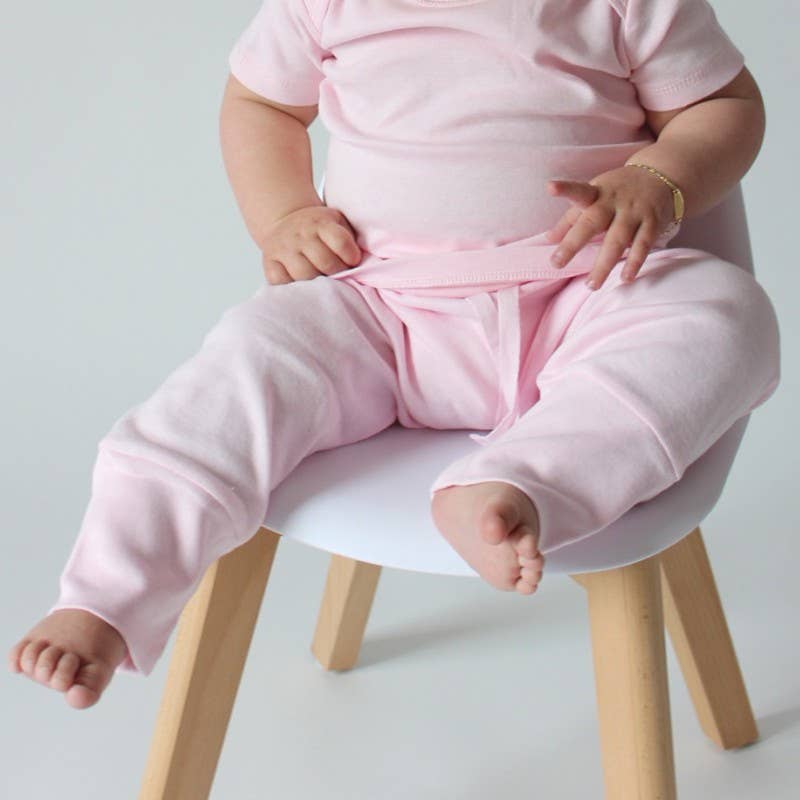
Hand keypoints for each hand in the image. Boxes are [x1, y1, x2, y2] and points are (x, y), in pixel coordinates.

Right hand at [259, 205, 362, 284]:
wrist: (286, 219)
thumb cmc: (320, 229)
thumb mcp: (338, 222)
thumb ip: (351, 237)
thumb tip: (368, 262)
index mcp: (320, 222)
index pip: (340, 242)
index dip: (351, 256)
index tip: (353, 261)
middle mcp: (300, 234)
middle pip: (324, 263)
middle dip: (338, 273)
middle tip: (341, 276)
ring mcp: (283, 248)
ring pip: (304, 275)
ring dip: (318, 284)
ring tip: (324, 283)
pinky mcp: (269, 262)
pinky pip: (281, 282)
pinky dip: (293, 288)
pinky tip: (304, 286)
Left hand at [544, 166, 675, 288]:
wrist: (663, 174)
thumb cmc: (619, 191)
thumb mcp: (595, 195)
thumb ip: (571, 218)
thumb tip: (548, 239)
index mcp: (597, 193)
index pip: (579, 191)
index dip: (565, 189)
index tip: (550, 187)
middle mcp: (615, 201)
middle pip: (593, 222)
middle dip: (574, 243)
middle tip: (557, 264)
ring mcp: (634, 212)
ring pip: (618, 239)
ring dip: (604, 264)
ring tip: (592, 285)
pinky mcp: (653, 222)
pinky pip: (643, 245)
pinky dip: (634, 262)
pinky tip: (625, 279)